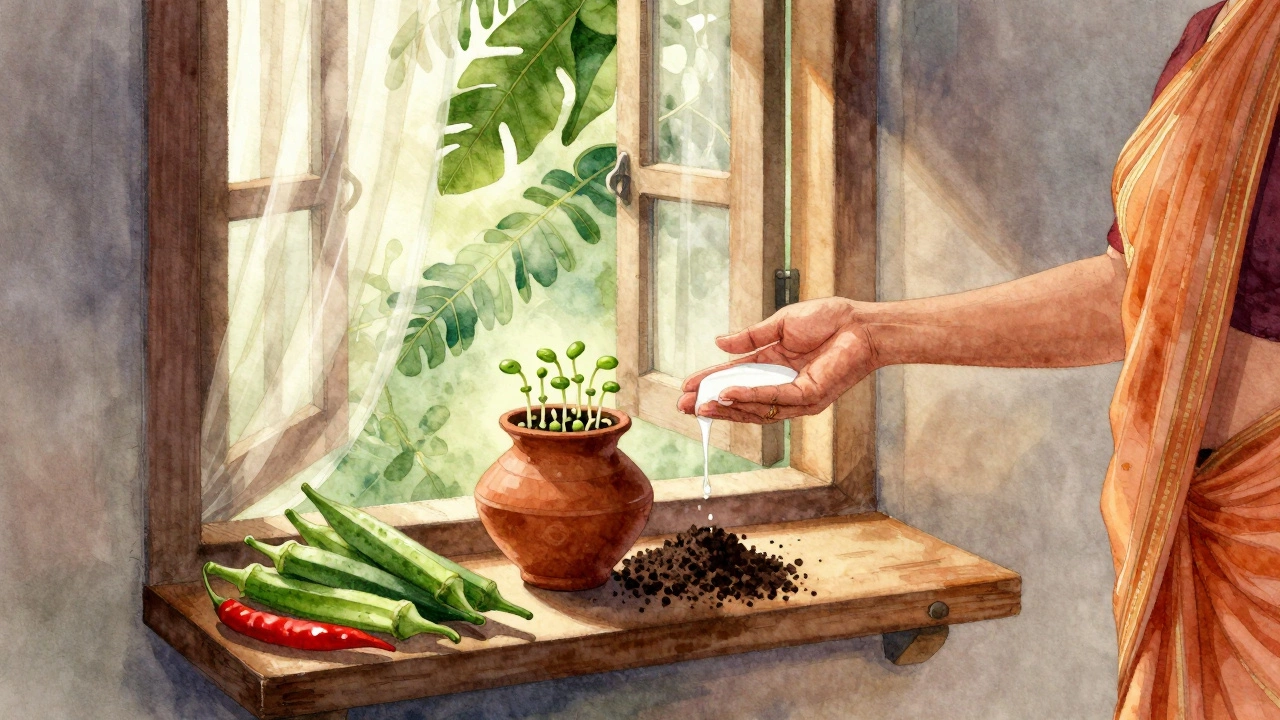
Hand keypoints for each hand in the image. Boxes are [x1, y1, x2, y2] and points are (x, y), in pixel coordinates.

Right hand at [677, 298, 878, 423]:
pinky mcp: (810, 396)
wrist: (861, 323)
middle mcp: (783, 384)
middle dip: (713, 404)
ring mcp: (797, 395)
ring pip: (755, 406)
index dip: (711, 382)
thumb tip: (718, 343)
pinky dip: (749, 397)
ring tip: (700, 406)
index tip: (687, 388)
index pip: (736, 378)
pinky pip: (774, 398)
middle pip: (741, 400)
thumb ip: (750, 337)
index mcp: (774, 365)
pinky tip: (728, 395)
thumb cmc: (829, 319)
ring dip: (726, 407)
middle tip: (684, 406)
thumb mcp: (781, 324)